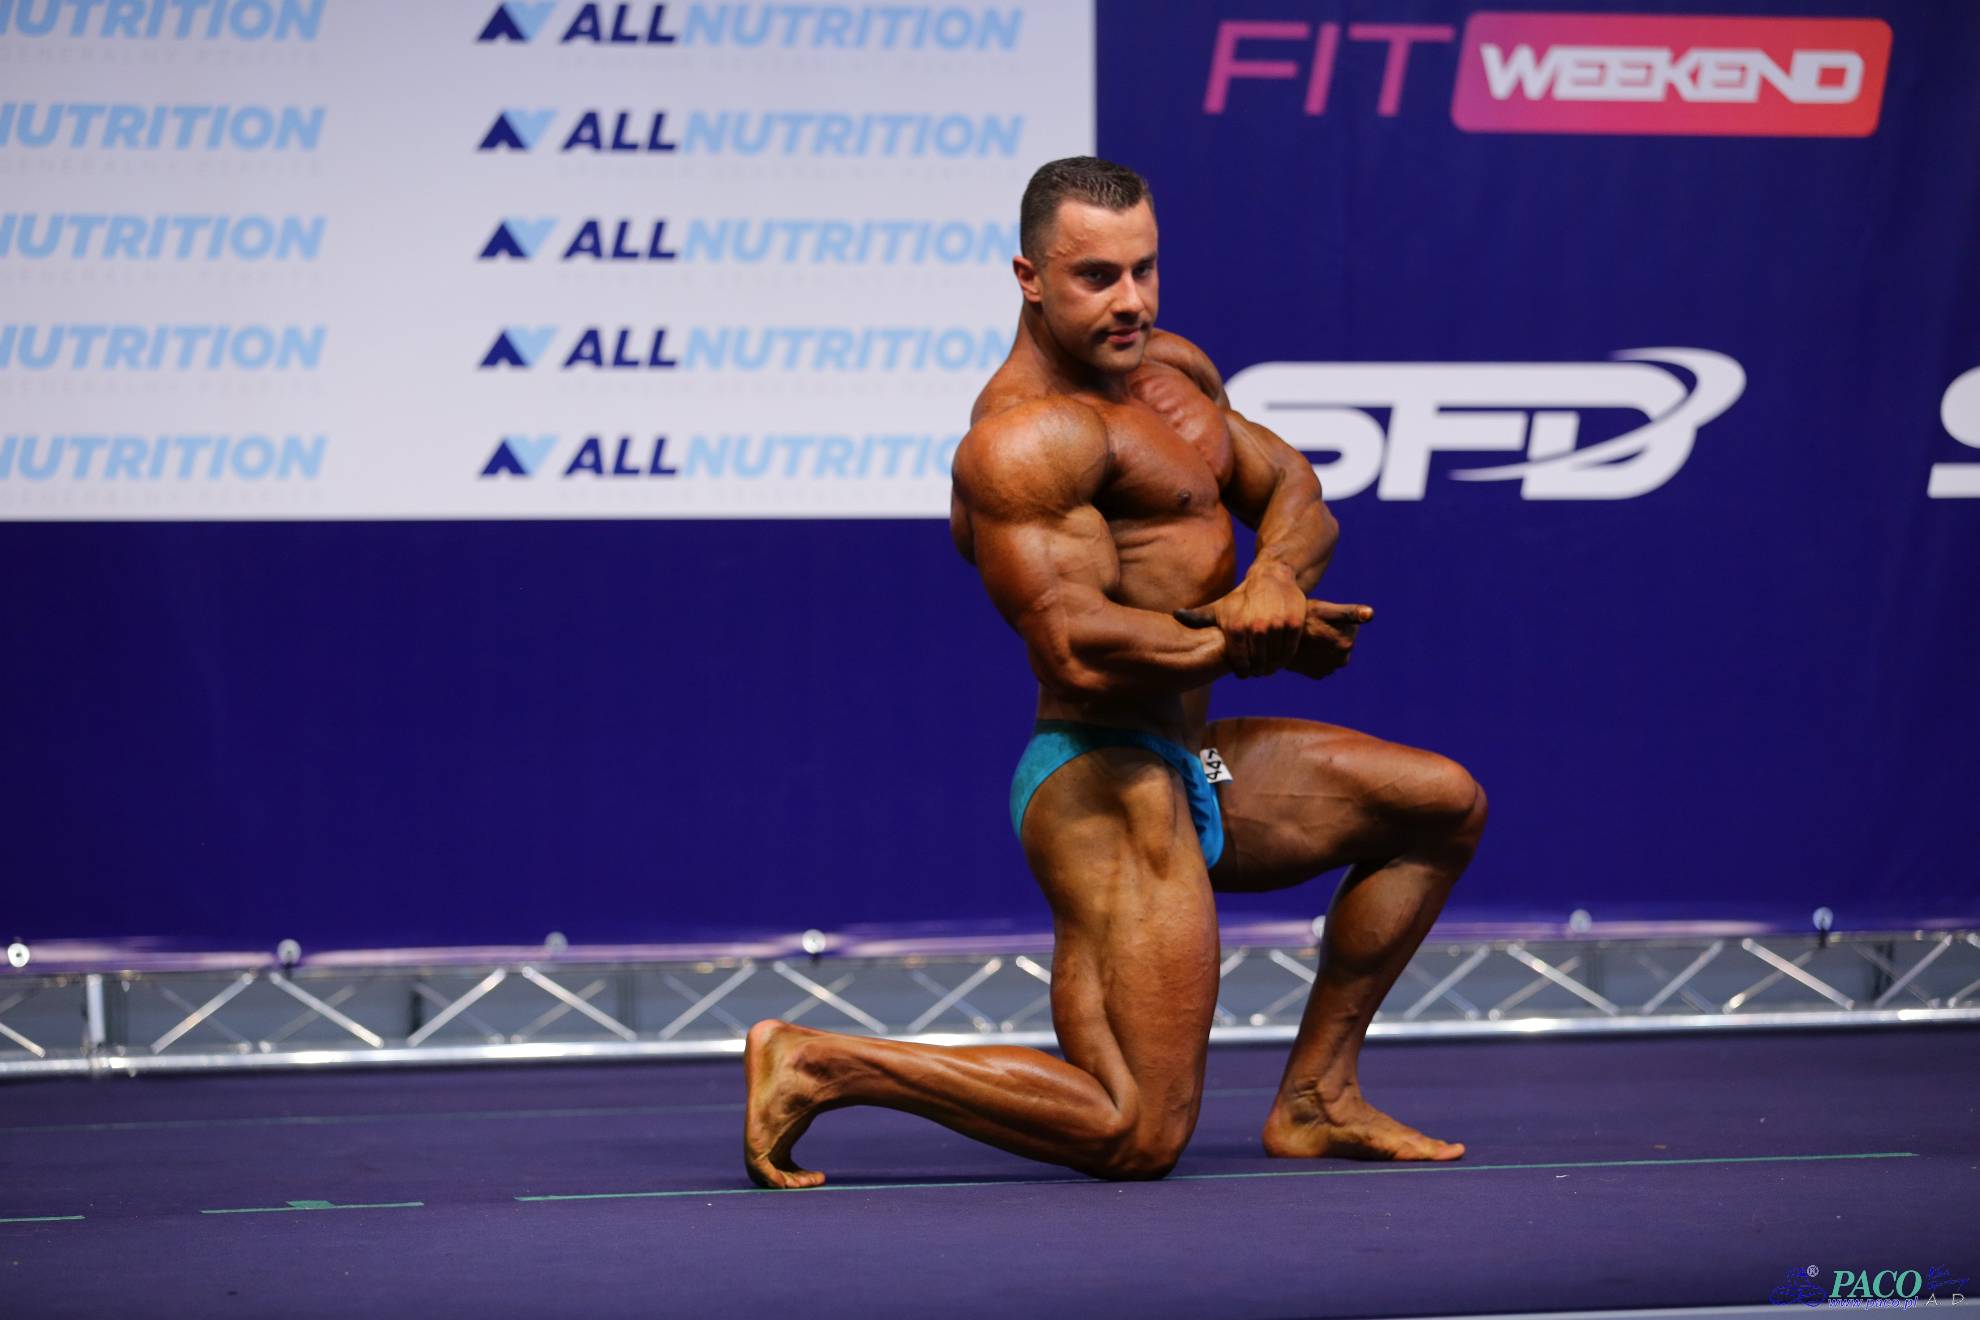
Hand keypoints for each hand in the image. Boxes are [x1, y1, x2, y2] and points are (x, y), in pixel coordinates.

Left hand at [1172, 565, 1307, 676]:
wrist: (1271, 576)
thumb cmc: (1241, 596)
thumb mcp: (1219, 607)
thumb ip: (1198, 616)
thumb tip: (1175, 615)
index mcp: (1235, 627)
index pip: (1240, 662)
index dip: (1242, 671)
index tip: (1244, 672)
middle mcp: (1256, 627)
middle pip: (1258, 663)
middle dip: (1257, 671)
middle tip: (1257, 672)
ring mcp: (1276, 626)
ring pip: (1275, 659)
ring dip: (1272, 667)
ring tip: (1268, 668)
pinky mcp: (1294, 623)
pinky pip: (1290, 650)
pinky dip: (1285, 658)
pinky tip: (1279, 658)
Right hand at [1284, 600, 1372, 679]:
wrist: (1276, 635)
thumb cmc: (1304, 616)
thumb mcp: (1328, 610)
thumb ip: (1352, 613)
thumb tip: (1370, 614)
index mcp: (1346, 644)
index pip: (1350, 630)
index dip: (1335, 623)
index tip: (1322, 620)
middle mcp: (1341, 660)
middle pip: (1342, 643)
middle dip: (1331, 636)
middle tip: (1314, 627)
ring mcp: (1329, 669)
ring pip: (1333, 654)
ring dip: (1324, 647)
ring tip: (1309, 638)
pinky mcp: (1317, 675)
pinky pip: (1322, 664)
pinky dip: (1316, 658)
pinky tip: (1306, 648)